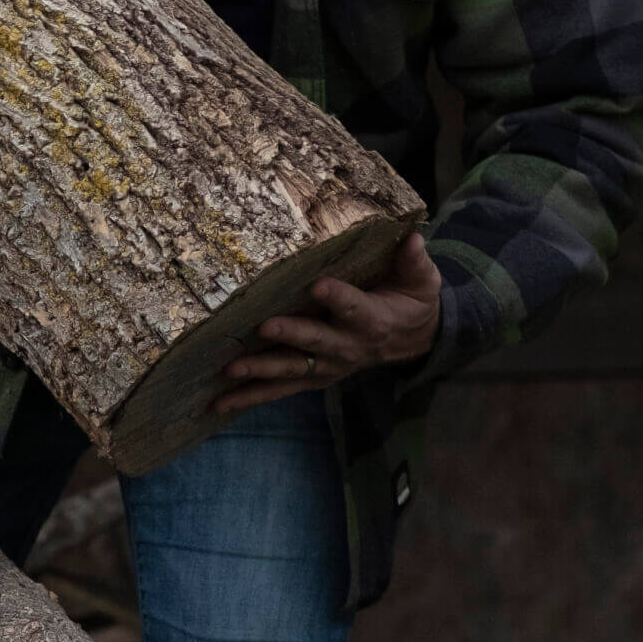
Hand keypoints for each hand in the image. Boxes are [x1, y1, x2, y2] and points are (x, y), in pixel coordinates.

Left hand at [213, 232, 443, 414]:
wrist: (413, 341)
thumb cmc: (411, 302)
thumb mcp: (421, 281)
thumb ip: (415, 262)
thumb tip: (414, 237)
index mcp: (373, 321)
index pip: (354, 308)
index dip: (338, 298)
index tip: (319, 285)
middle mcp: (348, 347)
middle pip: (316, 342)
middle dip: (291, 336)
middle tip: (265, 327)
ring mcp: (328, 366)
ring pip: (292, 370)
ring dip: (261, 372)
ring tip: (231, 371)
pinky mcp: (313, 377)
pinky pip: (281, 389)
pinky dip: (251, 398)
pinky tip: (221, 404)